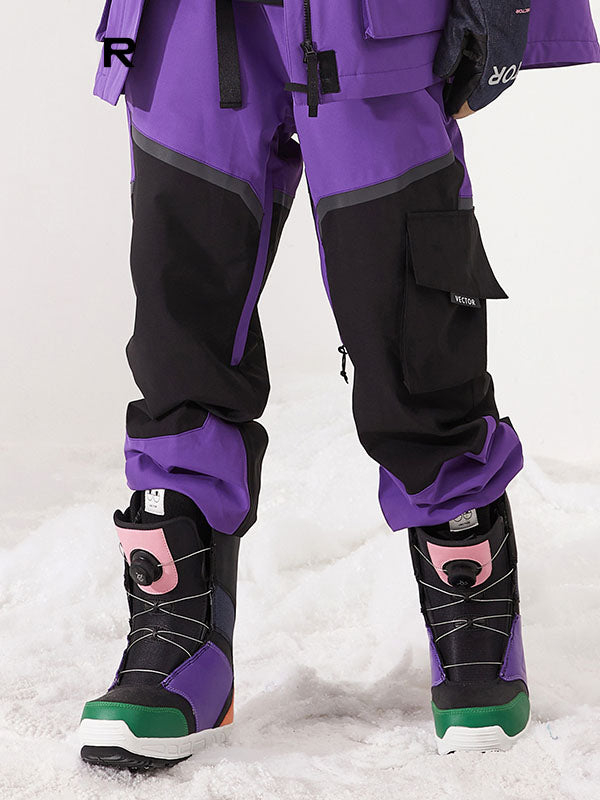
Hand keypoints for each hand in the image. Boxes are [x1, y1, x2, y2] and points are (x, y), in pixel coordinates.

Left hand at [434, 1, 530, 116]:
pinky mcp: (515, 48)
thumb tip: (443, 77)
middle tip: (449, 102)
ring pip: (494, 87)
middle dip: (466, 102)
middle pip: (484, 97)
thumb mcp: (458, 22)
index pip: (473, 99)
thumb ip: (449, 51)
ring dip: (477, 93)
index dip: (458, 107)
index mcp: (490, 61)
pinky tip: (473, 75)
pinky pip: (501, 74)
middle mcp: (504, 63)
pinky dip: (486, 81)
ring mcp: (513, 56)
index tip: (446, 110)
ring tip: (458, 91)